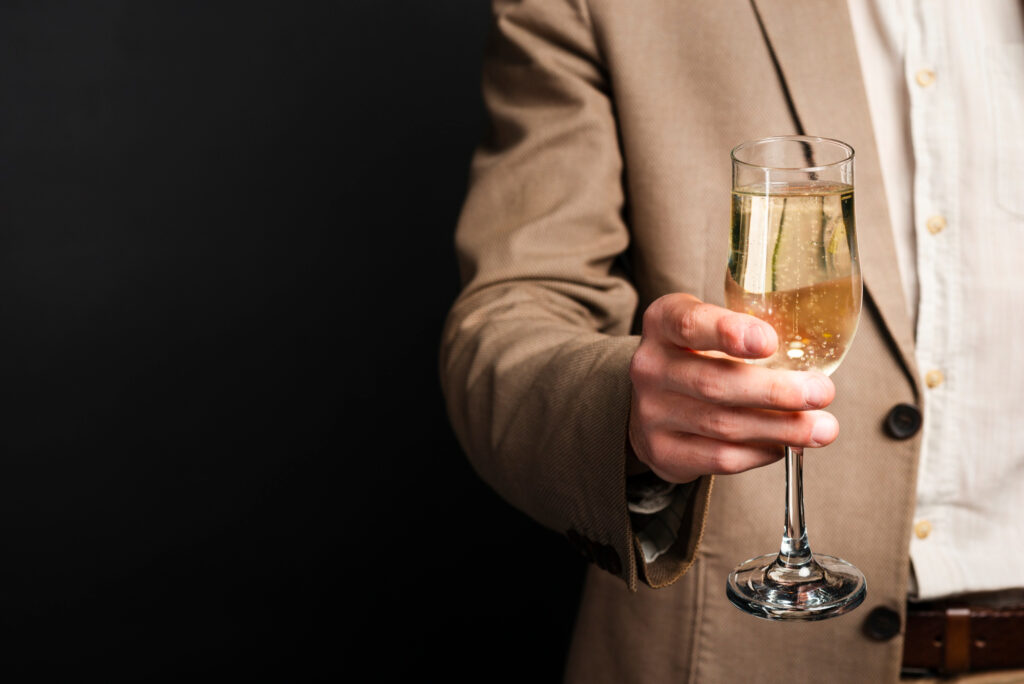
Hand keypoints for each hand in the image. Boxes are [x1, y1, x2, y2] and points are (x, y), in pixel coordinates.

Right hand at [628, 293, 838, 483]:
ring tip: (822, 428)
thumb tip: (814, 357)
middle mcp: (650, 367)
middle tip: (821, 393)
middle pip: (714, 383)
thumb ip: (750, 333)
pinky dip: (761, 452)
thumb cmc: (698, 356)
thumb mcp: (711, 328)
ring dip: (780, 428)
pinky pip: (720, 457)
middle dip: (775, 391)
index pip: (688, 324)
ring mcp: (651, 413)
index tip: (769, 341)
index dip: (728, 332)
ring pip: (723, 425)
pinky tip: (783, 444)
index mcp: (662, 324)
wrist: (654, 402)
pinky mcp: (663, 452)